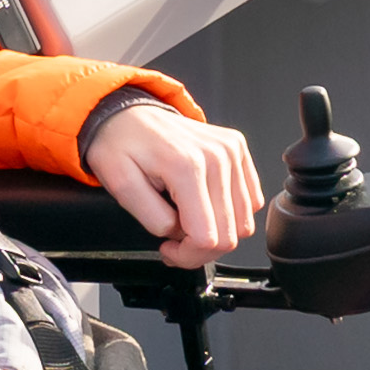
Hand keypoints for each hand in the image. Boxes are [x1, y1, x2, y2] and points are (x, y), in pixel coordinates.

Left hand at [87, 102, 264, 268]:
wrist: (127, 114)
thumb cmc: (120, 145)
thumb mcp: (120, 186)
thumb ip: (153, 219)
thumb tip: (181, 234)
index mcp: (187, 166)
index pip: (208, 238)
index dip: (187, 255)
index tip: (167, 249)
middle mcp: (217, 157)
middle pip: (230, 235)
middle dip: (200, 249)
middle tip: (175, 241)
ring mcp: (232, 151)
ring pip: (243, 222)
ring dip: (216, 232)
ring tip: (186, 222)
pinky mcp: (238, 150)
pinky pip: (250, 201)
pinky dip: (229, 213)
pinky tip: (202, 206)